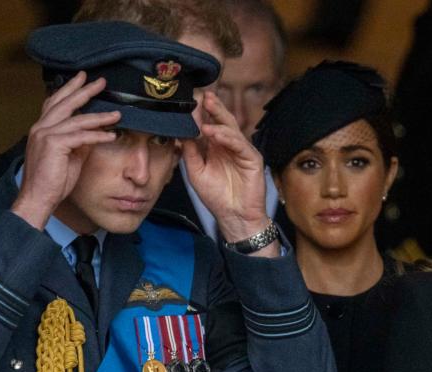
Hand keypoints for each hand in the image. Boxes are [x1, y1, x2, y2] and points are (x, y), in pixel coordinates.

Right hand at [11, 72, 119, 229]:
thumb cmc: (52, 181)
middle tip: (100, 81)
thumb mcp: (69, 157)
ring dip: (99, 116)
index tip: (82, 79)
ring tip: (117, 113)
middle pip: (65, 102)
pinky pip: (81, 136)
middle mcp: (41, 127)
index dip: (69, 90)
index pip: (55, 103)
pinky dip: (97, 134)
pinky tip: (111, 135)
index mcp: (42, 129)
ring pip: (76, 118)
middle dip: (83, 90)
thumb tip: (95, 133)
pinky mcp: (54, 145)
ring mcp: (45, 134)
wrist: (38, 198)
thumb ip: (79, 142)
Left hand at [183, 92, 273, 247]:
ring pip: (231, 128)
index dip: (199, 113)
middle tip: (201, 94)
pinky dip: (226, 137)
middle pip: (221, 121)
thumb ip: (190, 152)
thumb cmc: (217, 196)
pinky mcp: (252, 158)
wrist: (234, 216)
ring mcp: (241, 151)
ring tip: (205, 107)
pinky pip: (239, 144)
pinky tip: (214, 132)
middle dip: (212, 107)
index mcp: (216, 147)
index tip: (187, 101)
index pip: (208, 124)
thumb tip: (180, 132)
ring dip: (218, 117)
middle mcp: (229, 146)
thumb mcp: (196, 171)